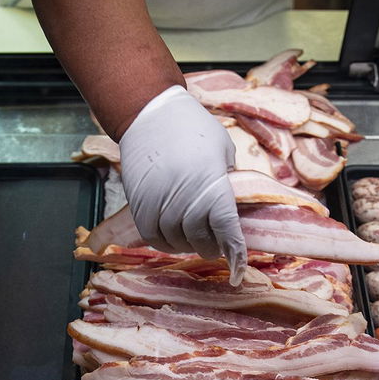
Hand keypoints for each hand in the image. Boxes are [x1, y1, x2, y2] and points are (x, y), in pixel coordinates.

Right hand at [118, 85, 246, 281]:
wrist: (149, 113)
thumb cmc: (193, 128)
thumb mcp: (223, 151)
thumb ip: (227, 183)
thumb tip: (233, 212)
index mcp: (211, 183)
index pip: (227, 228)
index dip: (235, 251)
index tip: (239, 266)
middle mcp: (184, 197)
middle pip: (201, 240)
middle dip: (212, 247)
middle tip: (217, 245)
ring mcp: (159, 203)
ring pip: (177, 242)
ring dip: (189, 245)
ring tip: (196, 238)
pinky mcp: (139, 205)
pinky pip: (154, 238)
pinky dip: (166, 243)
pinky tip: (174, 236)